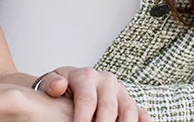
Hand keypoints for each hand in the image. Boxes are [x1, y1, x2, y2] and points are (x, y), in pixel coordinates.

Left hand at [35, 66, 151, 121]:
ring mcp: (121, 92)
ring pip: (129, 110)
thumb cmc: (61, 87)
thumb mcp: (52, 82)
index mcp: (87, 76)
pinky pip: (142, 113)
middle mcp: (107, 81)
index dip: (83, 119)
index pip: (87, 100)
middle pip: (109, 108)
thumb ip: (52, 83)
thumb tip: (60, 86)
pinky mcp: (131, 102)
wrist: (73, 83)